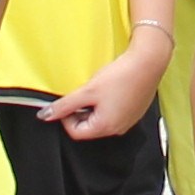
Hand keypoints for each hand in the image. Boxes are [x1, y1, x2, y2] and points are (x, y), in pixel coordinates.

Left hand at [43, 31, 171, 140]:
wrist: (148, 62)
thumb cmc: (121, 76)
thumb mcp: (87, 91)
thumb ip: (64, 105)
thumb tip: (45, 115)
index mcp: (105, 127)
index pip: (75, 132)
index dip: (67, 117)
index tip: (69, 101)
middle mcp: (118, 129)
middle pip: (89, 127)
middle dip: (82, 111)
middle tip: (85, 93)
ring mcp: (128, 121)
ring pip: (101, 119)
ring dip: (95, 106)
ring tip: (99, 89)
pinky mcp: (135, 111)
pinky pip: (115, 113)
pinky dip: (108, 103)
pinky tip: (112, 88)